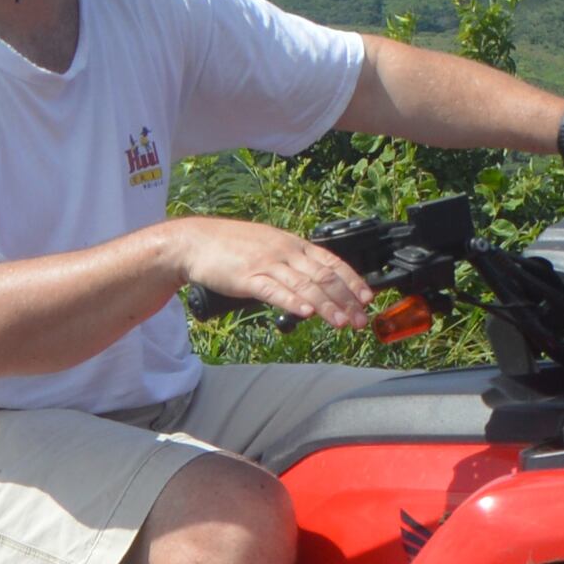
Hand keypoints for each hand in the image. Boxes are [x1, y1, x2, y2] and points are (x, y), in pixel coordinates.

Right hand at [170, 216, 377, 333]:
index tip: (367, 298)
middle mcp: (286, 252)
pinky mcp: (247, 277)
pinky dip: (292, 301)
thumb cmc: (233, 246)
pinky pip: (274, 290)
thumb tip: (313, 287)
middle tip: (360, 320)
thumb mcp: (271, 247)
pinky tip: (306, 312)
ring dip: (326, 306)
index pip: (332, 262)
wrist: (196, 241)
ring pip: (304, 285)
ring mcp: (267, 263)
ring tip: (341, 322)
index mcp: (294, 245)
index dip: (352, 281)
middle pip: (323, 276)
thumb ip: (292, 264)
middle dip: (346, 300)